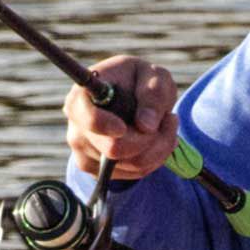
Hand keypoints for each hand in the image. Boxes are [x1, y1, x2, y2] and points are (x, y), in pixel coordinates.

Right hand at [65, 57, 179, 179]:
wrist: (132, 96)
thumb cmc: (139, 80)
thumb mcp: (153, 75)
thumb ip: (152, 93)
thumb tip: (146, 125)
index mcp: (80, 100)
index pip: (87, 120)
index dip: (104, 125)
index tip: (122, 127)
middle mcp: (78, 130)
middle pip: (114, 149)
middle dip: (151, 137)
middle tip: (171, 118)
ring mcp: (86, 155)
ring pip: (132, 164)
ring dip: (160, 146)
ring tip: (166, 124)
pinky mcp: (100, 172)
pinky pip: (136, 173)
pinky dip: (156, 158)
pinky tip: (157, 139)